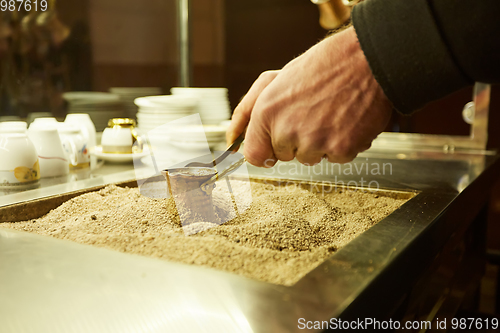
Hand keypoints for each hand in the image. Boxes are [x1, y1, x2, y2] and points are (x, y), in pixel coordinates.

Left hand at [226, 26, 391, 166]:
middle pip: (284, 157)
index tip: (275, 143)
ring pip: (310, 158)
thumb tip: (231, 139)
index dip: (266, 149)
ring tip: (331, 113)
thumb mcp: (274, 80)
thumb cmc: (321, 67)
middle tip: (312, 112)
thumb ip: (247, 112)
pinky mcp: (341, 150)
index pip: (254, 155)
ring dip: (319, 143)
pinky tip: (347, 120)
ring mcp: (315, 142)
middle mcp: (287, 130)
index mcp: (267, 112)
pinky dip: (343, 144)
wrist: (366, 60)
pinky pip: (336, 158)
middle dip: (295, 140)